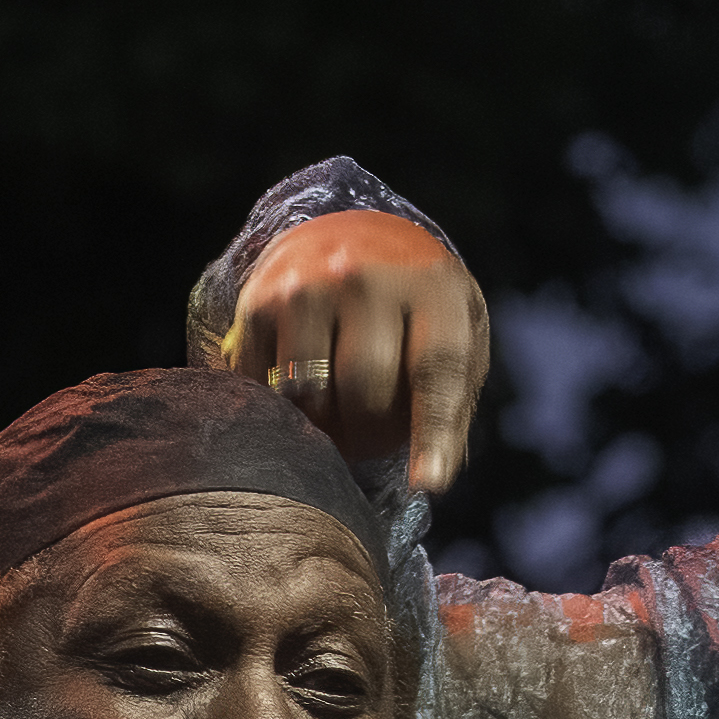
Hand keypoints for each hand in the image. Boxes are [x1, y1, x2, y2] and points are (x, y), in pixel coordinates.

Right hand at [224, 208, 488, 491]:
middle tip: (371, 437)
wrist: (356, 236)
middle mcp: (367, 278)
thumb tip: (431, 477)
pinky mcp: (260, 301)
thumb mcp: (458, 338)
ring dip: (323, 425)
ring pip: (309, 394)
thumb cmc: (418, 310)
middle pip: (364, 391)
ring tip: (338, 413)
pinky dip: (283, 407)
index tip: (428, 481)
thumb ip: (452, 403)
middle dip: (370, 434)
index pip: (436, 371)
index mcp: (434, 289)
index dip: (432, 433)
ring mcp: (307, 285)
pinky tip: (302, 391)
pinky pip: (267, 385)